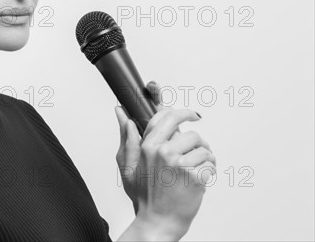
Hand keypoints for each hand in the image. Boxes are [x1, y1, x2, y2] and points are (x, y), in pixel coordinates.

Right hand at [114, 81, 215, 231]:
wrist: (158, 221)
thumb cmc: (144, 195)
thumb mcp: (128, 165)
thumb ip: (128, 138)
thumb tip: (122, 115)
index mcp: (147, 146)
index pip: (167, 117)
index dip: (183, 113)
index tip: (192, 115)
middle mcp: (162, 151)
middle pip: (191, 133)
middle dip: (198, 142)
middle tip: (199, 148)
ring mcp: (179, 164)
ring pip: (203, 148)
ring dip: (205, 158)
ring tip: (195, 170)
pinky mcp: (194, 176)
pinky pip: (210, 164)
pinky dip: (209, 171)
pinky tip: (199, 180)